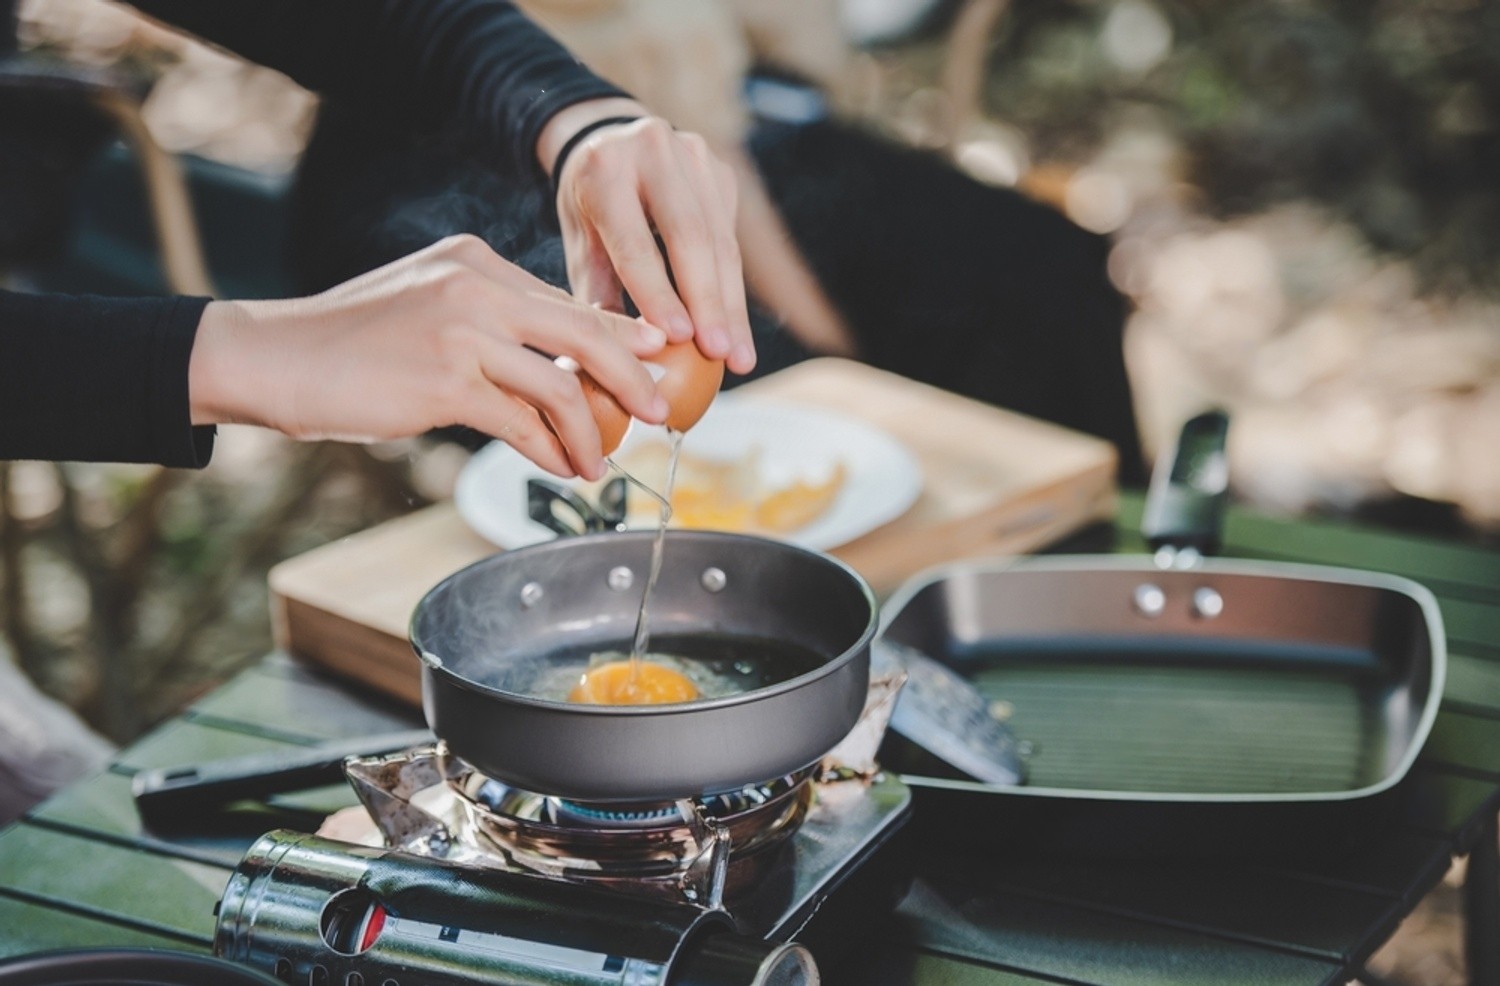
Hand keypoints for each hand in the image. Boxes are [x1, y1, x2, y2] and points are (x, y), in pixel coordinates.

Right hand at [187, 234, 669, 479]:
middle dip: (633, 376)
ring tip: (602, 462)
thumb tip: (557, 362)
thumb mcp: (430, 306)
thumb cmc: (353, 342)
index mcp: (477, 261)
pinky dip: (552, 451)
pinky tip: (565, 470)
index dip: (618, 336)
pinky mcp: (444, 381)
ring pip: (560, 384)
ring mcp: (462, 331)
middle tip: (658, 410)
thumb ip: (491, 322)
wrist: (277, 358)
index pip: (568, 299)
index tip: (651, 364)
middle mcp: (476, 285)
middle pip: (587, 331)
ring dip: (591, 431)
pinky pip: (522, 423)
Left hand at [538, 98, 755, 374]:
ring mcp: (695, 157)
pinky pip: (731, 238)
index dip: (658, 291)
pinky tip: (736, 330)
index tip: (679, 337)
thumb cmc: (589, 206)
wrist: (609, 137)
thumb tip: (622, 358)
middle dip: (708, 302)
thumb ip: (598, 293)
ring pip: (720, 241)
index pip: (635, 241)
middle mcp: (654, 152)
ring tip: (738, 357)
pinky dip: (733, 289)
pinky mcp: (721, 172)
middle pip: (691, 236)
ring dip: (731, 305)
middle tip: (720, 354)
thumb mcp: (579, 243)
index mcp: (606, 170)